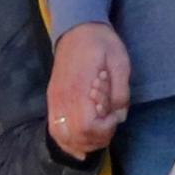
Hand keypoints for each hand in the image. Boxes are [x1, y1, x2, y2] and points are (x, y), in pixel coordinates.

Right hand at [49, 22, 129, 159]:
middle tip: (108, 123)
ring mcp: (55, 100)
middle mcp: (63, 98)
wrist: (78, 29)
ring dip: (83, 142)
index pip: (88, 126)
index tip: (113, 114)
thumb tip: (119, 116)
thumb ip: (120, 92)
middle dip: (97, 137)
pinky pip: (55, 129)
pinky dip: (68, 141)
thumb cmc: (102, 44)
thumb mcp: (120, 63)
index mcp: (80, 88)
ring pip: (62, 137)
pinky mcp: (53, 100)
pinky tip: (81, 145)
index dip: (104, 128)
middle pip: (76, 137)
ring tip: (98, 132)